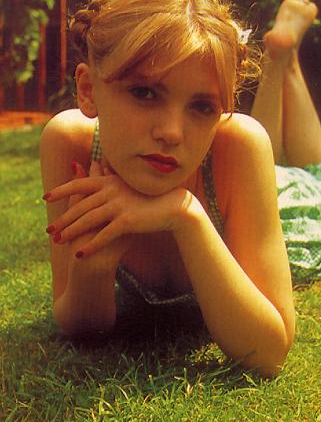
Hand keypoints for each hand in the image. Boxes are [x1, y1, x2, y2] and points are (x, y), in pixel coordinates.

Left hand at [44, 163, 192, 257]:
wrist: (173, 207)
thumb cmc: (150, 198)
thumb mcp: (128, 187)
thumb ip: (110, 180)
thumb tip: (96, 168)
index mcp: (110, 182)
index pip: (80, 184)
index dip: (62, 190)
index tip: (47, 197)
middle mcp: (112, 191)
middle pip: (81, 205)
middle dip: (63, 218)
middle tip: (49, 229)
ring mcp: (119, 205)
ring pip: (89, 219)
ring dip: (72, 231)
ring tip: (59, 241)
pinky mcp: (127, 221)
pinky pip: (104, 235)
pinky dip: (91, 245)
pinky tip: (80, 254)